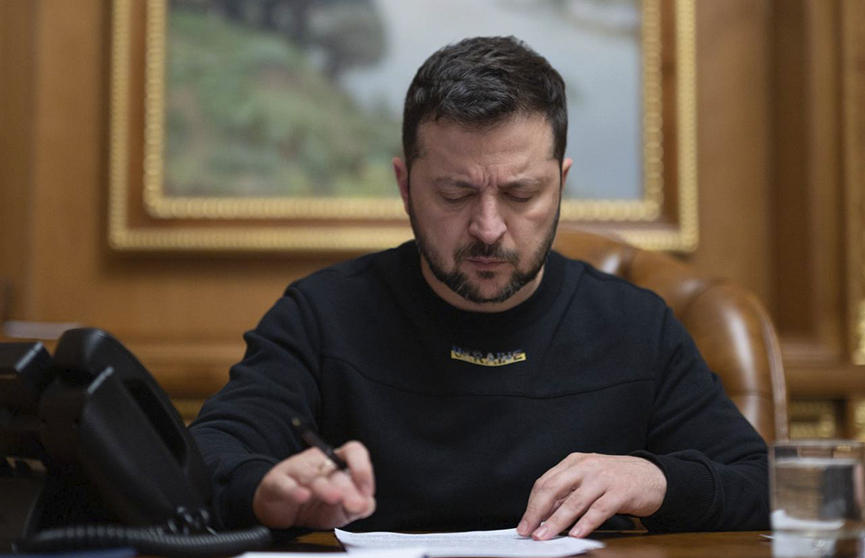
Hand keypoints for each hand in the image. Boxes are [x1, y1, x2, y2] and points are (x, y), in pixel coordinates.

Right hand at [252, 441, 375, 529]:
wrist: (278, 511)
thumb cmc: (313, 505)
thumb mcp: (340, 510)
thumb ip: (358, 506)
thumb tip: (367, 503)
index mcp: (336, 463)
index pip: (353, 452)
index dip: (362, 468)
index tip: (367, 490)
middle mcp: (317, 462)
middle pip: (334, 468)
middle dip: (347, 488)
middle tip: (354, 505)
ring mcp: (295, 470)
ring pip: (311, 475)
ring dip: (325, 487)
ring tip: (335, 498)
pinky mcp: (276, 482)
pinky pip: (284, 484)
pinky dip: (294, 490)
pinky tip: (303, 496)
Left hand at [517, 453, 665, 539]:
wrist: (653, 475)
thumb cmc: (616, 478)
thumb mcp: (588, 479)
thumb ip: (568, 493)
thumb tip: (544, 515)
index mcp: (574, 462)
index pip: (546, 482)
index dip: (532, 504)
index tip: (525, 522)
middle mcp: (586, 466)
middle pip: (554, 489)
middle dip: (537, 512)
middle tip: (528, 531)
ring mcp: (603, 478)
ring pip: (574, 501)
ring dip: (557, 521)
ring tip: (545, 536)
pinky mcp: (620, 491)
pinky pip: (599, 509)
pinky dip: (586, 523)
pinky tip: (576, 534)